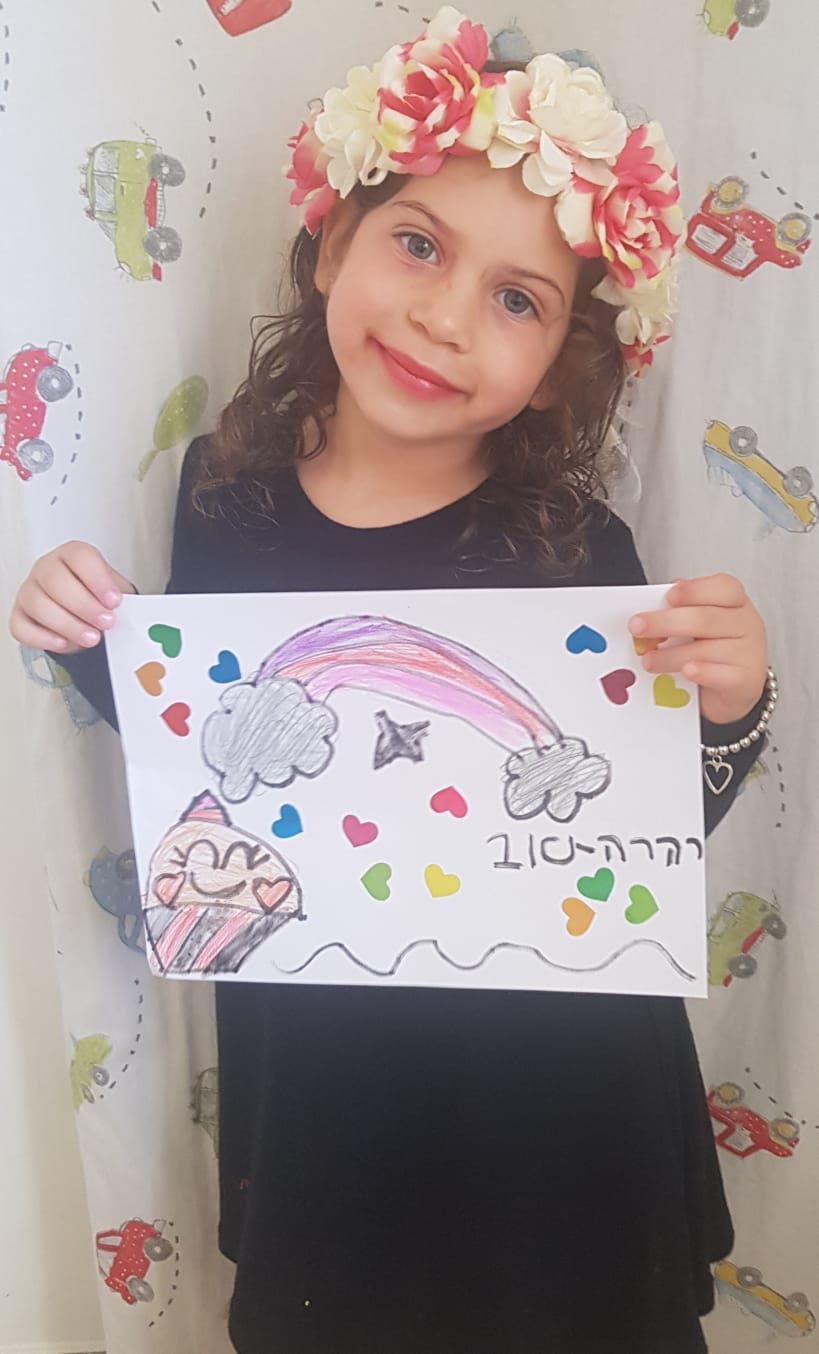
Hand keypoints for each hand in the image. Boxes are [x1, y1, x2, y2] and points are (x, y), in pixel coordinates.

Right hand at [9, 542, 134, 655]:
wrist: (84, 613)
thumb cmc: (97, 598)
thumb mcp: (114, 593)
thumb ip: (122, 599)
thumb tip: (135, 612)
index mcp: (71, 555)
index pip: (80, 556)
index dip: (97, 579)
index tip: (114, 601)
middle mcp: (47, 569)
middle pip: (55, 580)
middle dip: (83, 605)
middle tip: (106, 622)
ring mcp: (30, 591)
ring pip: (37, 604)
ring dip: (67, 624)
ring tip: (91, 638)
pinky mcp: (20, 616)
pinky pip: (22, 627)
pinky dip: (42, 638)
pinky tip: (63, 643)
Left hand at [628, 573, 767, 725]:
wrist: (733, 689)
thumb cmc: (714, 651)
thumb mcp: (698, 625)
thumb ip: (680, 611)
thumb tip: (649, 607)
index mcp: (734, 602)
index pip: (722, 588)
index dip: (695, 590)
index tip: (669, 596)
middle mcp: (745, 623)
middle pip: (705, 618)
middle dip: (666, 622)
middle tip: (637, 627)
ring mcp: (748, 652)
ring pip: (706, 649)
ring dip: (671, 655)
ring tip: (648, 660)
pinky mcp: (745, 680)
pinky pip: (721, 675)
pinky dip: (702, 672)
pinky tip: (686, 671)